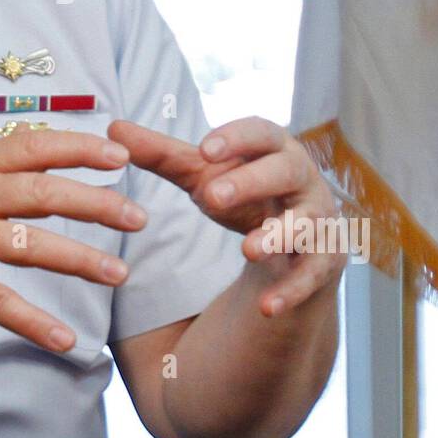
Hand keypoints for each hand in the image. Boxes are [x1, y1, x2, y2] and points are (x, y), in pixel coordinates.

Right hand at [0, 128, 145, 351]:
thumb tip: (51, 173)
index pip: (33, 146)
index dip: (80, 148)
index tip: (121, 154)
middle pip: (42, 192)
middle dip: (97, 204)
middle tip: (138, 217)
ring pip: (30, 244)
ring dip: (81, 260)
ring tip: (119, 273)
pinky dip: (36, 323)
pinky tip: (66, 339)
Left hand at [108, 116, 345, 316]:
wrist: (293, 238)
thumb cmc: (246, 192)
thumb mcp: (203, 174)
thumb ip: (162, 155)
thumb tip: (113, 128)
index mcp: (274, 149)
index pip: (262, 132)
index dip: (237, 138)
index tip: (204, 147)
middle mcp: (303, 179)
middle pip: (286, 172)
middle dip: (251, 182)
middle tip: (211, 196)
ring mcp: (318, 220)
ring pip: (306, 224)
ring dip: (279, 235)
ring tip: (249, 249)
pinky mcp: (324, 260)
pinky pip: (312, 275)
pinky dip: (291, 291)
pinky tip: (267, 309)